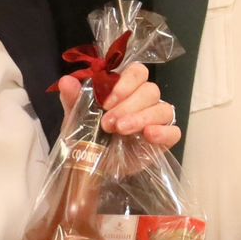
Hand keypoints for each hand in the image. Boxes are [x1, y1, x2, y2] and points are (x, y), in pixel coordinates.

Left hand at [56, 62, 180, 149]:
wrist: (94, 167)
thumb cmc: (88, 137)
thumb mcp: (76, 119)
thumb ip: (73, 99)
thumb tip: (66, 81)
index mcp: (126, 89)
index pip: (138, 72)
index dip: (125, 83)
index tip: (107, 101)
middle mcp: (145, 101)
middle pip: (150, 90)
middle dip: (128, 105)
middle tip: (108, 123)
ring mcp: (157, 120)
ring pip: (162, 108)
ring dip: (141, 118)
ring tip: (121, 131)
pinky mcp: (164, 140)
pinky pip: (174, 131)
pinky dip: (163, 132)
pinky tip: (148, 136)